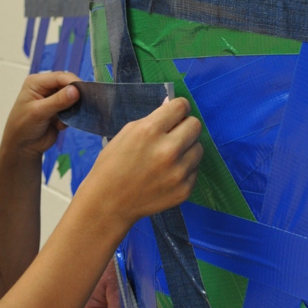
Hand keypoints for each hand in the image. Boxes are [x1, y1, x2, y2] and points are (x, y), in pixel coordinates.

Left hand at [0, 71, 79, 161]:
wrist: (22, 148)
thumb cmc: (23, 128)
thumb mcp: (39, 112)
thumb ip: (58, 101)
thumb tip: (76, 90)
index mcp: (36, 82)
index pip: (59, 77)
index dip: (73, 82)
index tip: (84, 92)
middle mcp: (45, 88)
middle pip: (67, 85)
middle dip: (74, 96)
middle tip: (81, 106)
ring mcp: (52, 99)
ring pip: (72, 97)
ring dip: (72, 108)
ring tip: (66, 119)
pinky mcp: (59, 110)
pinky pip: (72, 109)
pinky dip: (70, 117)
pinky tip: (60, 126)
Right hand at [90, 97, 201, 228]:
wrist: (109, 202)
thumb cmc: (113, 164)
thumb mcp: (127, 133)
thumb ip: (153, 119)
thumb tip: (172, 105)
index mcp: (150, 131)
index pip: (181, 107)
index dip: (178, 107)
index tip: (175, 113)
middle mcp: (168, 150)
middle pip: (195, 125)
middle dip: (185, 125)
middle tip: (174, 133)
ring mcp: (179, 172)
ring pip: (199, 147)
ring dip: (187, 148)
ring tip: (169, 156)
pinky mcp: (185, 189)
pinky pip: (195, 169)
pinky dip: (184, 168)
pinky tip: (167, 173)